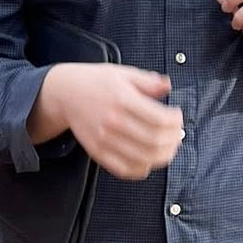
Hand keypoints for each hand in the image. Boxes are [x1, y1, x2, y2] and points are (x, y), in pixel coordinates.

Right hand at [29, 63, 184, 180]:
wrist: (65, 93)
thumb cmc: (95, 82)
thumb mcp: (123, 73)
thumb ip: (148, 81)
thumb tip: (168, 86)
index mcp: (123, 99)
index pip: (160, 119)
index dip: (176, 122)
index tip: (177, 117)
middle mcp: (113, 121)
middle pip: (155, 141)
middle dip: (174, 140)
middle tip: (177, 135)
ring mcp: (104, 140)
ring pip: (143, 158)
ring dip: (163, 156)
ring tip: (168, 148)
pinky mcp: (97, 152)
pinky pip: (124, 169)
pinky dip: (142, 169)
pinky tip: (149, 160)